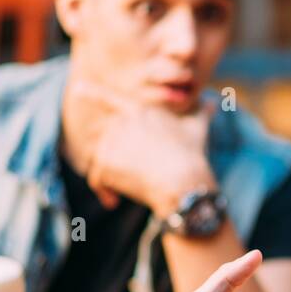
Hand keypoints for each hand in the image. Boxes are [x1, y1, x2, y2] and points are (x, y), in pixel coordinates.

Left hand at [66, 80, 215, 213]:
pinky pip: (95, 178)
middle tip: (133, 172)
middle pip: (106, 137)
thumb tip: (213, 102)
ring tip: (126, 188)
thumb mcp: (197, 130)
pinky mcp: (103, 165)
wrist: (182, 182)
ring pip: (99, 158)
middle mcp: (119, 122)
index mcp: (138, 110)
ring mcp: (109, 143)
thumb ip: (201, 113)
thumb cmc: (192, 154)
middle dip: (114, 155)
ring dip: (109, 173)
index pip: (107, 98)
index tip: (77, 89)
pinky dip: (102, 191)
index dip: (90, 93)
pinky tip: (112, 201)